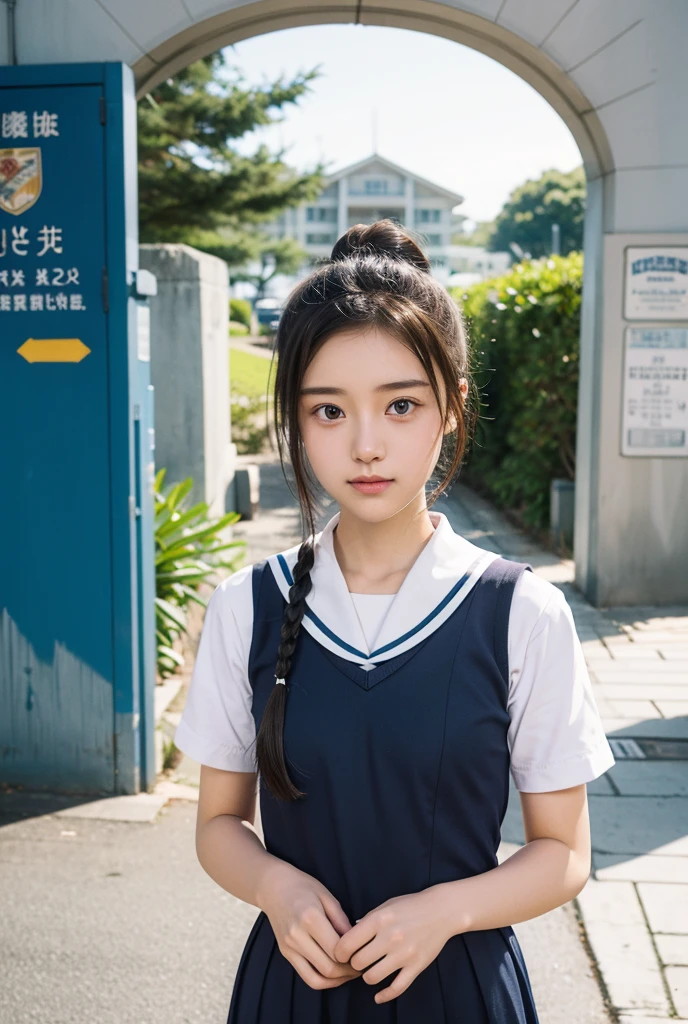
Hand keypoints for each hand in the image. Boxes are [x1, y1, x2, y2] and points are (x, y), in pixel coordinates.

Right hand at [259, 862, 363, 989]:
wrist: (273, 886)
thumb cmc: (303, 886)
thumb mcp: (327, 896)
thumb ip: (342, 920)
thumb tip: (356, 941)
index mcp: (310, 919)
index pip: (337, 950)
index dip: (354, 957)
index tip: (365, 954)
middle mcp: (298, 936)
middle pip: (328, 968)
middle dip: (348, 972)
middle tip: (361, 966)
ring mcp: (289, 947)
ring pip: (317, 978)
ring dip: (337, 980)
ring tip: (350, 973)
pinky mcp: (286, 953)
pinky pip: (306, 976)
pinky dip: (322, 981)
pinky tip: (334, 975)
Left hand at [333, 885, 452, 1003]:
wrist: (441, 910)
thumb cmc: (410, 906)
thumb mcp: (384, 906)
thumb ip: (366, 922)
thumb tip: (347, 940)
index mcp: (379, 919)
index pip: (347, 944)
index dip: (339, 952)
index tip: (341, 954)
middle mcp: (390, 937)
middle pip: (357, 962)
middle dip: (354, 963)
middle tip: (358, 960)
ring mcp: (404, 954)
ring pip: (372, 977)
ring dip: (368, 976)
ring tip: (371, 969)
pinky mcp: (416, 966)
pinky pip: (396, 988)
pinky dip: (384, 996)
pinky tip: (378, 996)